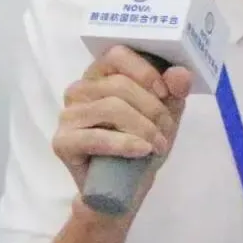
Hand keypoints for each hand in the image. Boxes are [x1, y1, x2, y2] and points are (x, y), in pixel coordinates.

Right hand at [53, 44, 192, 195]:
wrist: (125, 188)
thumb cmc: (142, 143)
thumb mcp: (166, 114)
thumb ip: (174, 91)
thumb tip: (181, 73)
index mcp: (101, 74)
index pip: (118, 54)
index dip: (145, 71)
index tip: (165, 93)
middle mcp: (80, 89)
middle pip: (119, 85)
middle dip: (152, 108)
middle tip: (166, 130)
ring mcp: (68, 115)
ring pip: (111, 108)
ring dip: (144, 128)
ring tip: (158, 146)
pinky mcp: (62, 142)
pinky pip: (95, 137)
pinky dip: (125, 144)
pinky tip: (143, 151)